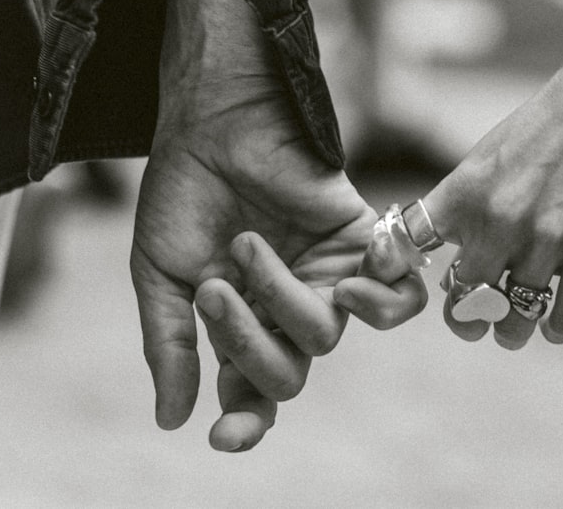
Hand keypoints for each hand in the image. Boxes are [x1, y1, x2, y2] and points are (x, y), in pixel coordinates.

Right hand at [130, 90, 375, 449]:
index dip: (244, 423)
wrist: (214, 123)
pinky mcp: (364, 242)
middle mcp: (288, 309)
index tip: (222, 438)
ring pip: (328, 335)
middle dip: (245, 340)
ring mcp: (328, 278)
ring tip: (248, 247)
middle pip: (288, 373)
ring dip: (283, 302)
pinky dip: (383, 299)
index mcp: (242, 325)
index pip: (251, 393)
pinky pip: (400, 293)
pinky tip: (345, 278)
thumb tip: (172, 421)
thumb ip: (171, 344)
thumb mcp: (163, 276)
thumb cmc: (183, 194)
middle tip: (213, 288)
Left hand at [421, 0, 562, 348]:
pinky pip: (562, 321)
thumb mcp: (491, 154)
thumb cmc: (554, 121)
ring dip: (512, 330)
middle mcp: (498, 219)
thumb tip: (456, 259)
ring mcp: (547, 239)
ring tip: (516, 325)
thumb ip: (470, 205)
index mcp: (465, 190)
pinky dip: (555, 327)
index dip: (398, 274)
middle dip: (468, 315)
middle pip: (461, 301)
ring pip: (513, 322)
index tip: (418, 280)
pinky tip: (555, 317)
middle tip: (479, 315)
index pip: (405, 248)